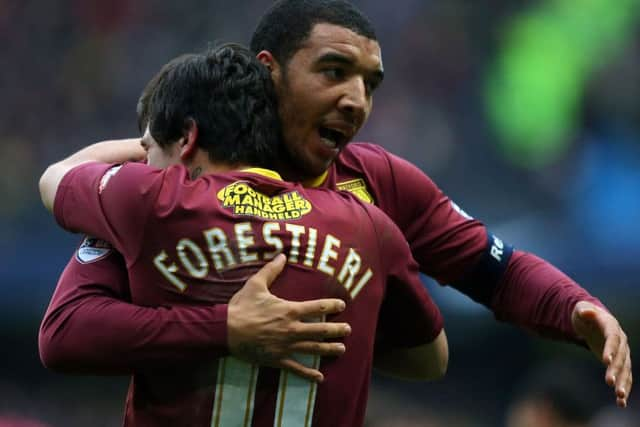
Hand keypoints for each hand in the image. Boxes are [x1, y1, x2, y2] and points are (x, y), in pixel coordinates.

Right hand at [227, 254, 350, 381]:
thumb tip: (282, 255)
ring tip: (342, 349)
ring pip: (313, 349)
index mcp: (289, 310)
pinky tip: (319, 378)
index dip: (331, 305)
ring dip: (329, 349)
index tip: (342, 305)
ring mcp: (286, 346)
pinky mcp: (277, 359)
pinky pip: (296, 368)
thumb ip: (271, 270)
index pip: (317, 308)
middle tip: (348, 330)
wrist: (225, 330)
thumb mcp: (256, 284)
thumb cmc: (241, 306)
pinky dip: (308, 374)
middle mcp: (292, 329)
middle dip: (337, 330)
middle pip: (320, 330)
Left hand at [572, 300, 631, 406]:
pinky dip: (624, 388)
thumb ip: (584, 310)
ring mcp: (622, 353)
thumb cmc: (584, 314)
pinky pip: (624, 377)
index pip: (613, 339)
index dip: (610, 349)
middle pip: (620, 357)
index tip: (605, 361)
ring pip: (625, 370)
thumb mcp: (580, 309)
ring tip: (619, 396)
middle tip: (609, 382)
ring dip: (623, 383)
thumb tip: (586, 312)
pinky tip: (621, 403)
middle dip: (615, 370)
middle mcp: (621, 341)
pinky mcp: (619, 363)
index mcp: (612, 327)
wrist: (592, 320)